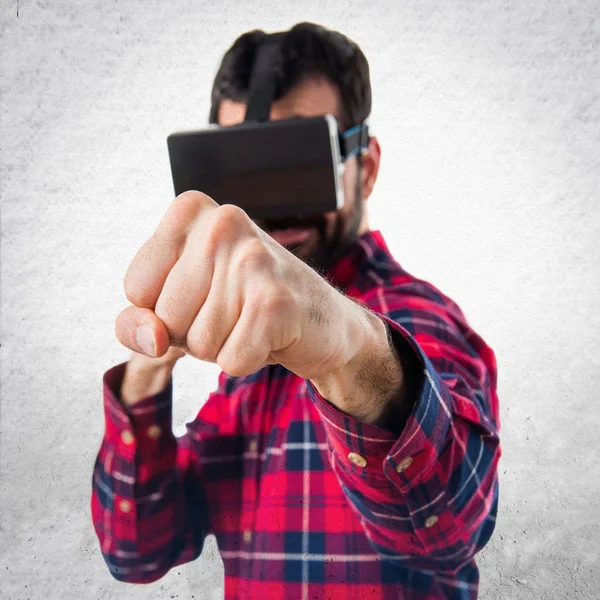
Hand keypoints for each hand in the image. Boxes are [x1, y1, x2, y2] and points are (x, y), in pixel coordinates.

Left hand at [115, 192, 366, 379]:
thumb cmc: (242, 307)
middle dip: (194, 332)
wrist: (323, 322)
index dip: (164, 311)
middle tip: (234, 310)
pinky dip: (247, 361)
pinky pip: (230, 361)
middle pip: (166, 318)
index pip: (136, 290)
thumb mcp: (179, 304)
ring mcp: (252, 259)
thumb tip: (151, 339)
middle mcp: (222, 223)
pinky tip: (270, 335)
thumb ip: (137, 321)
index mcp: (190, 211)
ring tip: (251, 320)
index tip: (204, 295)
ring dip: (222, 347)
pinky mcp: (276, 300)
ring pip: (198, 343)